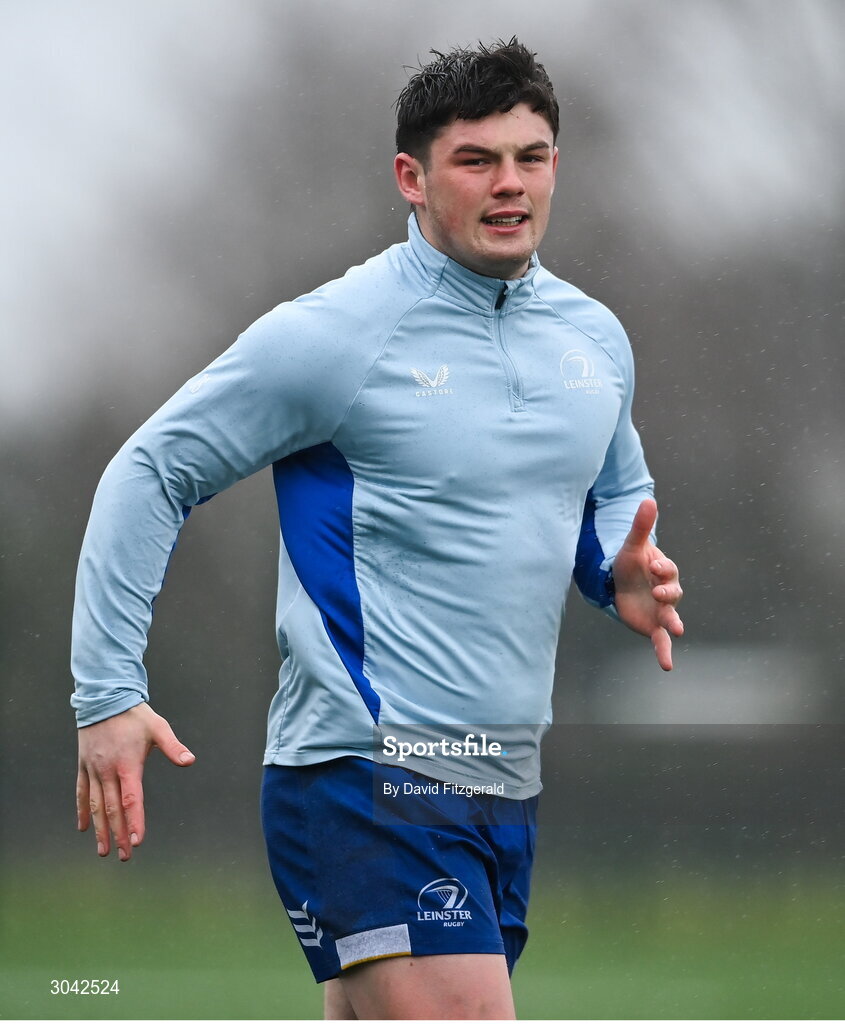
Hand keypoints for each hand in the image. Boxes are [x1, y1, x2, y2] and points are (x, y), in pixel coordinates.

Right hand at [76, 703, 194, 860]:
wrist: (104, 699)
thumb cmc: (134, 715)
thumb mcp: (157, 727)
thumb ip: (173, 746)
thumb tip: (190, 760)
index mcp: (128, 764)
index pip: (132, 799)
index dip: (135, 821)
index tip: (137, 840)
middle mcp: (108, 771)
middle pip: (114, 809)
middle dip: (119, 834)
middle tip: (125, 856)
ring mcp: (93, 770)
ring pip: (96, 806)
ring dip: (100, 830)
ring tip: (104, 851)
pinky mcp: (83, 766)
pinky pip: (81, 793)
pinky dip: (82, 811)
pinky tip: (83, 828)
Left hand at [612, 498, 683, 670]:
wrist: (617, 585)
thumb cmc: (628, 564)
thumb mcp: (632, 546)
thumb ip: (641, 526)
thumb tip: (648, 499)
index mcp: (664, 571)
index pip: (668, 570)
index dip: (662, 568)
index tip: (653, 565)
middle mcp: (667, 592)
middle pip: (673, 593)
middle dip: (667, 592)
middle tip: (659, 591)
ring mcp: (662, 611)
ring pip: (671, 617)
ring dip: (674, 622)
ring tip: (677, 629)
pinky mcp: (653, 627)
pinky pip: (662, 641)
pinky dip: (664, 653)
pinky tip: (667, 666)